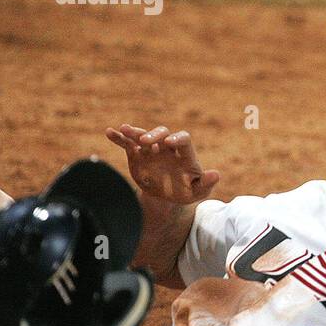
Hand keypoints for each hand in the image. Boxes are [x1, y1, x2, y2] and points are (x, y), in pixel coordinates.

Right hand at [104, 123, 220, 203]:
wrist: (167, 196)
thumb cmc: (186, 191)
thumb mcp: (198, 192)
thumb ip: (206, 183)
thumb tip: (216, 174)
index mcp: (184, 154)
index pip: (183, 140)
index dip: (177, 139)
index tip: (170, 142)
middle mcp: (167, 148)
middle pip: (162, 133)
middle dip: (154, 135)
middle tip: (146, 142)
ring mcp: (152, 149)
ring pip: (143, 135)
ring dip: (134, 132)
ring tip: (124, 129)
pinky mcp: (137, 154)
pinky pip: (128, 143)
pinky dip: (119, 138)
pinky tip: (110, 132)